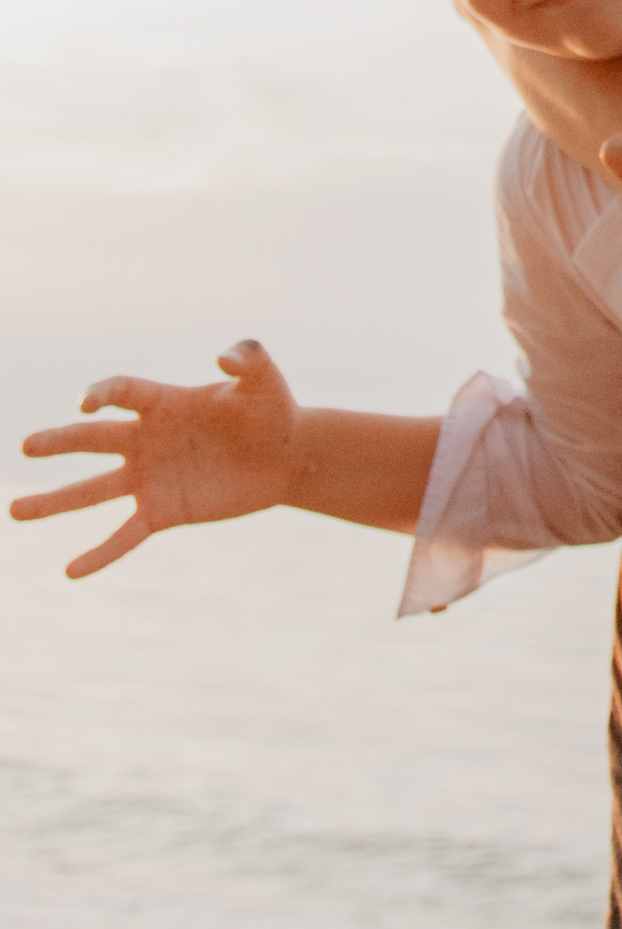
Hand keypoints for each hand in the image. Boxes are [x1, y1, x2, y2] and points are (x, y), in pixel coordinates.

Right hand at [13, 342, 300, 577]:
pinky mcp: (164, 511)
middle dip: (59, 442)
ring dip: (54, 501)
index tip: (87, 403)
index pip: (122, 392)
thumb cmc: (273, 410)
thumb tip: (223, 357)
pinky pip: (124, 534)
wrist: (287, 456)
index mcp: (163, 402)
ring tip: (15, 511)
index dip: (103, 394)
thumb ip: (247, 359)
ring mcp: (150, 477)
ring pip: (93, 491)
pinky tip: (70, 571)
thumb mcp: (263, 378)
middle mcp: (146, 440)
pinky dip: (99, 554)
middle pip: (93, 439)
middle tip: (26, 446)